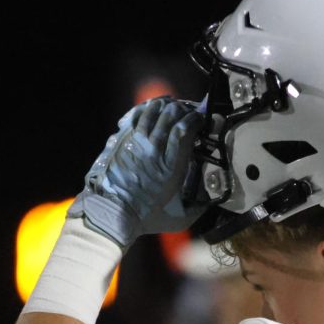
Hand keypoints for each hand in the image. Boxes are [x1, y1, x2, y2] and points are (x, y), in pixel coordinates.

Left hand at [71, 97, 203, 247]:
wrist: (111, 215)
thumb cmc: (145, 218)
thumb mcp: (178, 218)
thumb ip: (198, 209)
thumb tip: (212, 202)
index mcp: (171, 167)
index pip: (185, 130)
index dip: (195, 119)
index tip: (201, 118)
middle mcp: (154, 150)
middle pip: (170, 117)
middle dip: (183, 109)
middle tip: (188, 111)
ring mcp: (135, 143)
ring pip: (152, 113)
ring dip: (165, 105)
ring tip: (172, 104)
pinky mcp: (121, 141)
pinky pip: (135, 117)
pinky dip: (145, 109)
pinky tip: (151, 107)